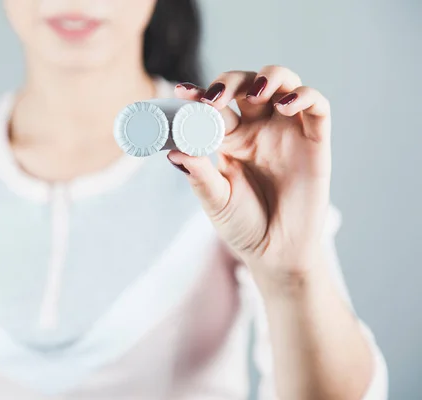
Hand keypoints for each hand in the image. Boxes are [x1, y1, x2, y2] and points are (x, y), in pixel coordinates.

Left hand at [169, 66, 331, 288]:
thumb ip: (199, 174)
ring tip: (255, 93)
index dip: (199, 94)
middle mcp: (257, 128)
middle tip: (215, 97)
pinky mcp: (315, 139)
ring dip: (269, 77)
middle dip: (230, 81)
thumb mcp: (216, 200)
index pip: (214, 106)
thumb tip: (174, 150)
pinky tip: (285, 105)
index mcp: (230, 139)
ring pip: (283, 82)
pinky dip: (303, 96)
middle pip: (246, 85)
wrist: (277, 252)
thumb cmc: (244, 225)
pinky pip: (316, 105)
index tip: (182, 92)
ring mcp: (286, 130)